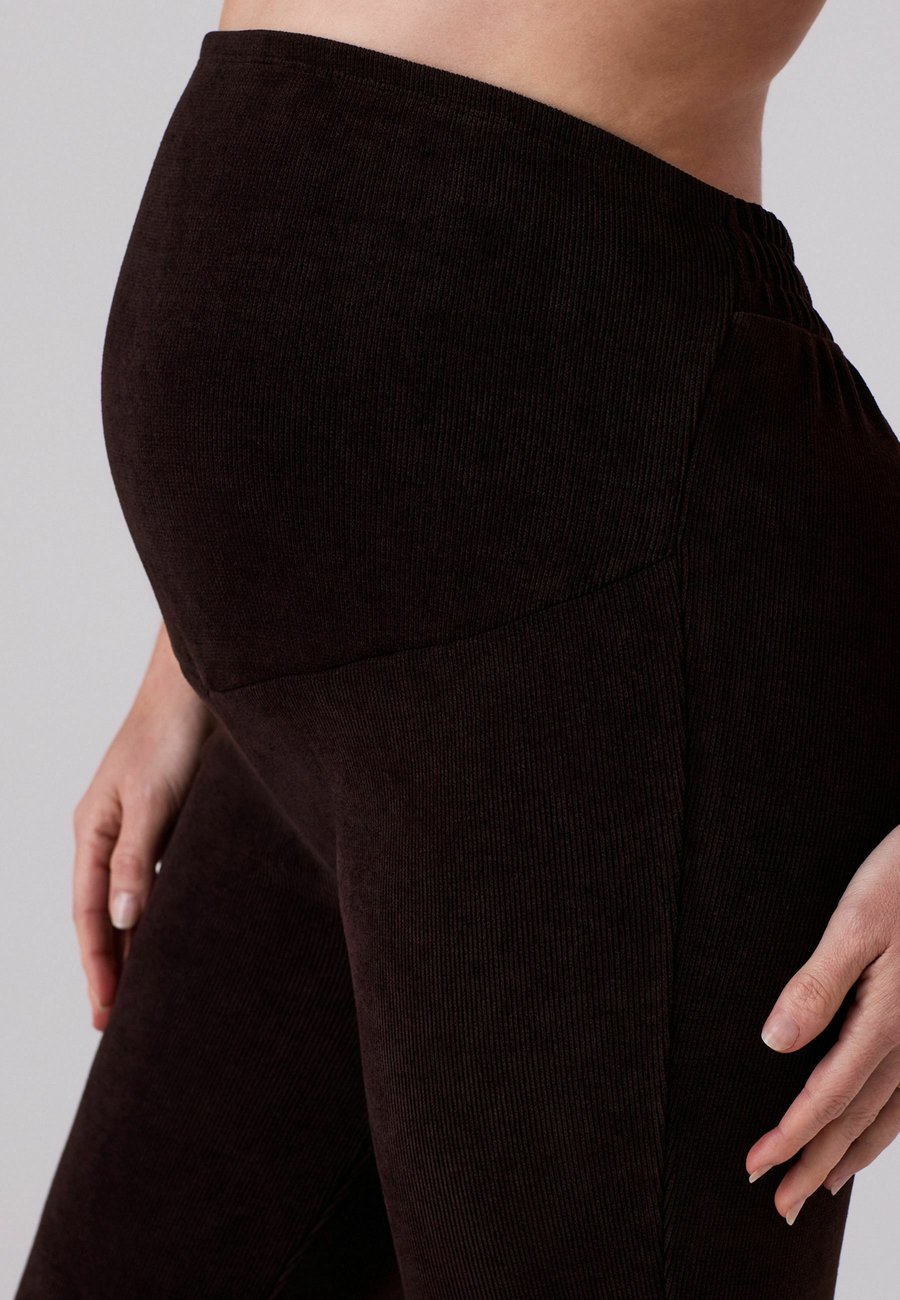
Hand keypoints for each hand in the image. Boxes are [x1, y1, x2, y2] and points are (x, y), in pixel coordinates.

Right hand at [72, 623, 214, 1031]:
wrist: (203, 685)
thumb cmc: (169, 733)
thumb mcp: (151, 799)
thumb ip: (137, 860)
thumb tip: (125, 921)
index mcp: (93, 831)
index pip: (90, 916)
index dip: (98, 967)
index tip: (105, 1015)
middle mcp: (111, 835)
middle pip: (106, 915)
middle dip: (111, 967)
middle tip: (120, 1022)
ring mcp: (141, 828)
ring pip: (134, 900)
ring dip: (138, 944)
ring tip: (148, 993)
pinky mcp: (173, 819)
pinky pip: (162, 879)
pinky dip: (165, 911)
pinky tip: (181, 933)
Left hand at [746, 823, 899, 1223]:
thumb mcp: (855, 922)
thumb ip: (817, 983)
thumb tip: (775, 1040)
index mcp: (885, 1021)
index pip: (828, 1096)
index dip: (790, 1136)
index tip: (755, 1167)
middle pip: (856, 1119)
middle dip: (814, 1163)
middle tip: (779, 1206)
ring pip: (886, 1115)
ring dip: (850, 1154)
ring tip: (819, 1186)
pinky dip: (884, 1126)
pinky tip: (872, 1132)